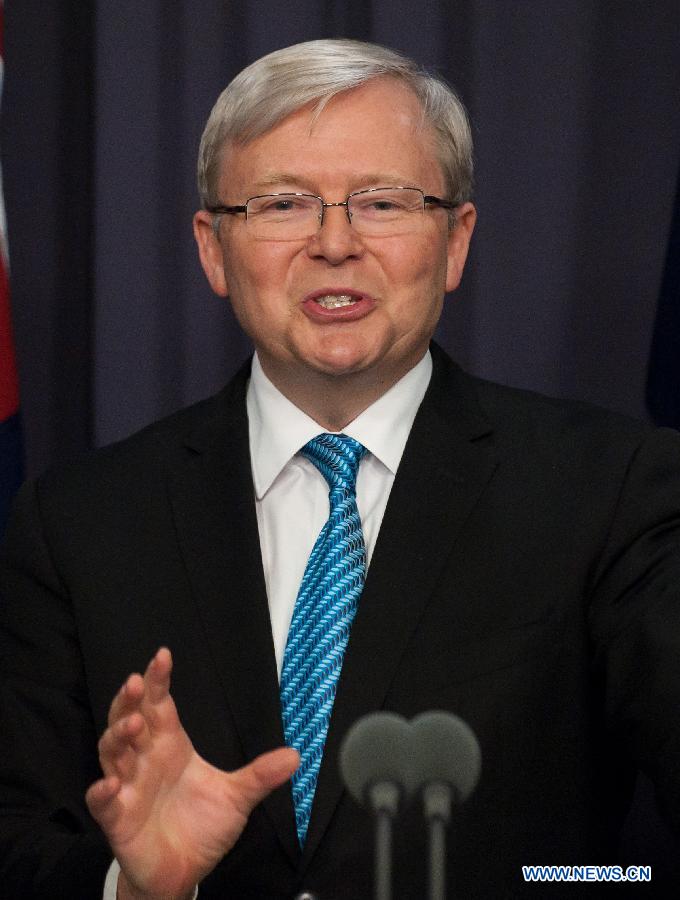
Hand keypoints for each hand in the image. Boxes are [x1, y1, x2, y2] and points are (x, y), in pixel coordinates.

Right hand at [85, 648, 298, 899]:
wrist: (182, 873)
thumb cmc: (201, 827)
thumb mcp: (236, 798)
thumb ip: (260, 775)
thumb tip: (295, 755)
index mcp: (170, 746)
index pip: (160, 705)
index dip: (158, 680)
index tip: (162, 656)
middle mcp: (145, 760)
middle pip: (128, 720)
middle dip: (129, 701)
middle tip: (136, 683)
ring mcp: (128, 787)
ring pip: (112, 753)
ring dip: (117, 736)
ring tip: (133, 724)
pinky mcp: (117, 818)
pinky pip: (102, 802)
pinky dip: (102, 791)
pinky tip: (110, 783)